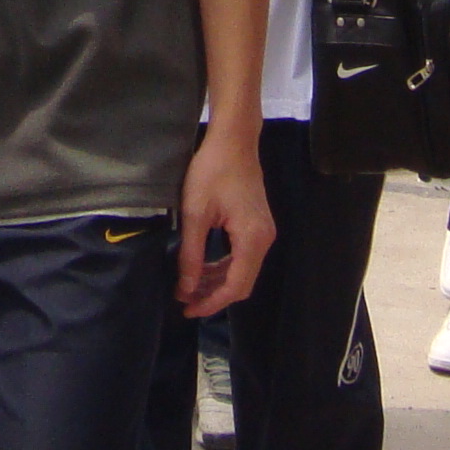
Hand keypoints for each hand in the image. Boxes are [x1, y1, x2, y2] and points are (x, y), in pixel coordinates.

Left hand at [177, 128, 273, 318]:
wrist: (233, 140)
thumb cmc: (213, 170)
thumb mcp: (195, 214)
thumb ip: (191, 254)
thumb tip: (187, 287)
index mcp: (253, 239)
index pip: (236, 286)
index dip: (212, 302)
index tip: (187, 309)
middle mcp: (264, 239)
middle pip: (242, 283)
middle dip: (213, 295)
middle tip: (185, 301)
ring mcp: (263, 232)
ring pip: (242, 270)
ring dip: (217, 281)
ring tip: (189, 287)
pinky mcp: (257, 225)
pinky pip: (242, 256)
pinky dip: (223, 266)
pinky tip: (203, 268)